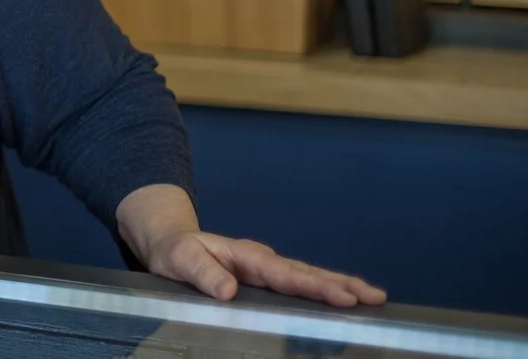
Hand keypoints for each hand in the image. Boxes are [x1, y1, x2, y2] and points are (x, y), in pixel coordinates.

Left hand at [143, 230, 386, 307]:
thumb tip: (229, 290)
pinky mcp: (265, 281)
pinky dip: (324, 292)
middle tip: (377, 298)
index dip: (315, 287)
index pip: (286, 274)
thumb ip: (202, 273)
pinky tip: (342, 302)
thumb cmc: (176, 253)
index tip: (344, 297)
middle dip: (342, 285)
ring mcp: (266, 270)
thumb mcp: (181, 260)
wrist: (170, 245)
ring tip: (373, 298)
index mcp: (247, 256)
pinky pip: (299, 286)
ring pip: (309, 278)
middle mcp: (262, 261)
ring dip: (340, 287)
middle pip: (307, 273)